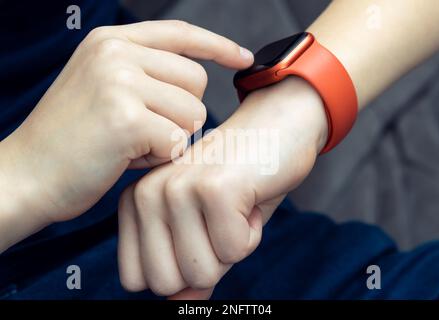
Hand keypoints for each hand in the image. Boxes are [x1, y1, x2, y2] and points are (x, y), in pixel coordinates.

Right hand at [0, 20, 252, 226]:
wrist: (27, 174)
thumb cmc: (72, 140)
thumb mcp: (102, 87)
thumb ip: (145, 74)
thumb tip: (197, 79)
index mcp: (111, 41)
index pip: (181, 32)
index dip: (218, 45)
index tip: (243, 58)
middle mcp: (116, 53)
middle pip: (197, 81)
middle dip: (182, 114)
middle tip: (145, 130)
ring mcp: (119, 82)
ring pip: (193, 113)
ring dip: (171, 137)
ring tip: (131, 144)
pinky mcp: (126, 118)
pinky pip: (177, 141)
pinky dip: (159, 157)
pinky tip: (126, 158)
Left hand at [117, 77, 328, 297]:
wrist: (274, 128)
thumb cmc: (239, 182)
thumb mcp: (208, 230)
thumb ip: (189, 268)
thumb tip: (177, 305)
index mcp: (136, 204)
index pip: (139, 280)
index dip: (182, 268)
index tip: (202, 231)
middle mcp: (147, 194)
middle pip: (168, 284)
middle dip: (208, 262)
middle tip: (222, 219)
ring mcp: (177, 189)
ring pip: (201, 271)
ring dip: (233, 246)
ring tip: (235, 204)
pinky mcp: (213, 187)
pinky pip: (234, 250)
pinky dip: (251, 232)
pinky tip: (249, 196)